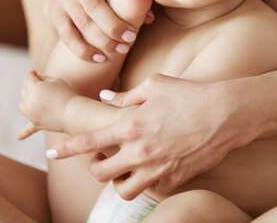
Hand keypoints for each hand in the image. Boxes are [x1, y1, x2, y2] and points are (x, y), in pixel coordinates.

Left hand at [18, 71, 75, 139]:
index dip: (32, 74)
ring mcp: (31, 114)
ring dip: (27, 101)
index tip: (36, 73)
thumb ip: (43, 78)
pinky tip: (18, 137)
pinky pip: (27, 129)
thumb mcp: (56, 80)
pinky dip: (23, 133)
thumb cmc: (67, 94)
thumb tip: (35, 80)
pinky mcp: (36, 124)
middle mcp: (29, 102)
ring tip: (38, 100)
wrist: (74, 113)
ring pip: (22, 105)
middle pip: (24, 90)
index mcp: (35, 88)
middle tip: (45, 87)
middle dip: (31, 86)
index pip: (27, 78)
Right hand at [44, 0, 152, 62]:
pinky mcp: (54, 11)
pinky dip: (84, 50)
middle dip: (114, 24)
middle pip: (94, 1)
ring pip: (82, 21)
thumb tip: (149, 17)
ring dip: (103, 40)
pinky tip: (100, 58)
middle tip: (131, 38)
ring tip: (121, 50)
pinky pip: (68, 35)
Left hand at [44, 75, 253, 199]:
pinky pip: (153, 191)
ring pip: (123, 190)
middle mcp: (140, 152)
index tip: (50, 152)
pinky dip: (149, 184)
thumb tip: (104, 99)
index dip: (65, 148)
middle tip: (104, 155)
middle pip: (100, 172)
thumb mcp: (155, 85)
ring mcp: (158, 169)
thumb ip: (125, 96)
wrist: (227, 114)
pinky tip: (155, 169)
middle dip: (96, 165)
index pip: (88, 140)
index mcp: (131, 126)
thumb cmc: (190, 94)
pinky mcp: (175, 180)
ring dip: (119, 180)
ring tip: (126, 167)